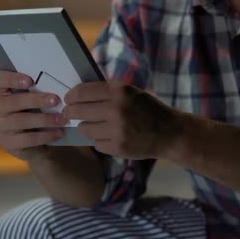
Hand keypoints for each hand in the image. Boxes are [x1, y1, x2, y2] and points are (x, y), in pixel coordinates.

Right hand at [0, 70, 68, 160]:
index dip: (10, 78)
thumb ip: (40, 90)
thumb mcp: (37, 100)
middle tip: (56, 100)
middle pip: (12, 101)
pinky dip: (45, 136)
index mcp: (3, 92)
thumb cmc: (38, 113)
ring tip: (62, 119)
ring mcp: (1, 127)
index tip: (30, 80)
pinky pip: (26, 139)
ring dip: (44, 119)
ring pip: (20, 121)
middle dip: (36, 100)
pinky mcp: (8, 143)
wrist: (38, 142)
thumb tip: (59, 83)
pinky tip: (58, 133)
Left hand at [63, 81, 180, 159]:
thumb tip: (78, 94)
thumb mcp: (131, 92)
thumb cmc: (149, 109)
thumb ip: (108, 92)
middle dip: (70, 112)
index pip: (82, 92)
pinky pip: (97, 143)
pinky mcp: (118, 147)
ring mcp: (117, 130)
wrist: (171, 133)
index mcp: (119, 91)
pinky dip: (101, 141)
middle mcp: (116, 109)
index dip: (71, 96)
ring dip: (87, 128)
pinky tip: (112, 137)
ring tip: (98, 126)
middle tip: (69, 114)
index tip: (68, 99)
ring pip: (85, 129)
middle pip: (77, 111)